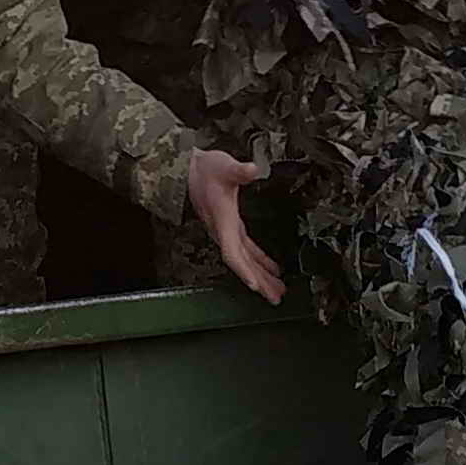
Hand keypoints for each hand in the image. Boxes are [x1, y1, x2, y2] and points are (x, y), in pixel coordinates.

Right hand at [186, 148, 286, 304]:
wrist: (188, 169)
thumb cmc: (205, 169)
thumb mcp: (224, 166)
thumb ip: (239, 170)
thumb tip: (253, 169)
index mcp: (223, 221)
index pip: (232, 252)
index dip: (243, 270)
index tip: (255, 285)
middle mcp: (223, 231)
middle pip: (242, 264)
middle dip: (258, 282)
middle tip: (275, 298)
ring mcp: (227, 231)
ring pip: (245, 260)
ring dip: (261, 276)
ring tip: (277, 291)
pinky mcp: (231, 227)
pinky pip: (246, 251)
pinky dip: (259, 262)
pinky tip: (271, 269)